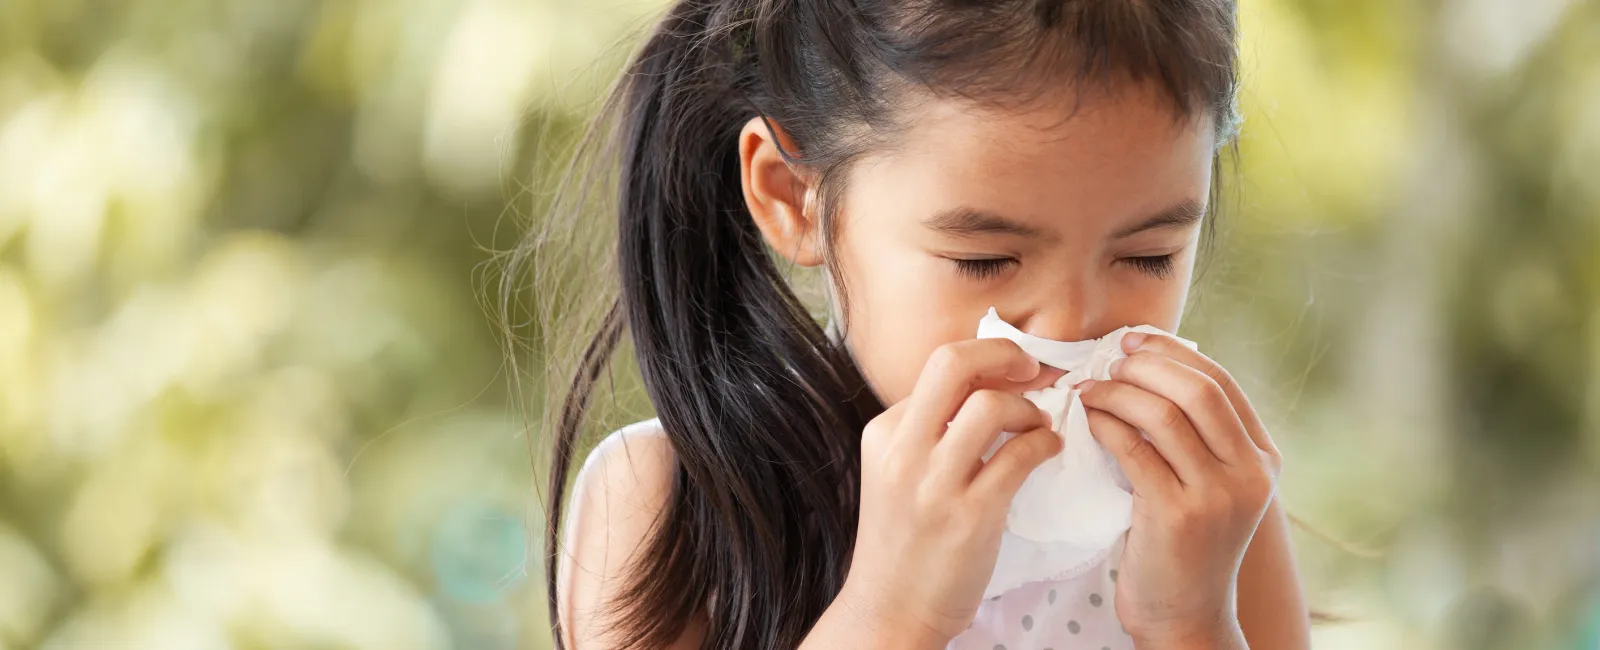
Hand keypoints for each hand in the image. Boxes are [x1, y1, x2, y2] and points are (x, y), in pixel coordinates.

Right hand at [835, 339, 1063, 644]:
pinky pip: (1018, 456)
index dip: (987, 359)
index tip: (1016, 369)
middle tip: (1033, 368)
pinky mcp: (968, 517)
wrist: (891, 609)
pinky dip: (1044, 444)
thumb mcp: (897, 472)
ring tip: (1040, 425)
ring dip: (1029, 408)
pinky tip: (1049, 450)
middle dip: (1003, 354)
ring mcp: (934, 484)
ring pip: (990, 405)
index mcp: (883, 433)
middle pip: (952, 363)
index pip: (939, 368)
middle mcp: (902, 451)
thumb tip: (987, 384)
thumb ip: (929, 431)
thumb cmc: (904, 540)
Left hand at [1076, 332, 1281, 648]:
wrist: (1184, 616)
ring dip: (1116, 392)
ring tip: (1087, 390)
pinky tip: (1086, 420)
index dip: (1174, 352)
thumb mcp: (1208, 486)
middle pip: (1197, 389)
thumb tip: (1149, 369)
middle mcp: (1249, 474)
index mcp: (1263, 460)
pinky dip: (1104, 425)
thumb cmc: (1183, 546)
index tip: (1134, 341)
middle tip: (1108, 362)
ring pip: (1163, 414)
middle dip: (1146, 365)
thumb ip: (1195, 437)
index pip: (1222, 382)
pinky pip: (1134, 449)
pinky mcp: (1178, 515)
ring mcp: (1217, 496)